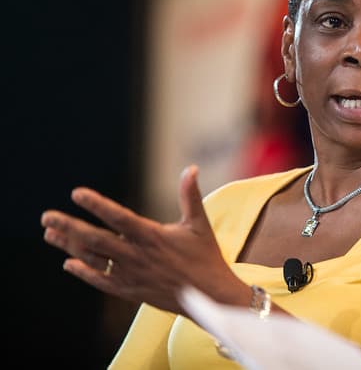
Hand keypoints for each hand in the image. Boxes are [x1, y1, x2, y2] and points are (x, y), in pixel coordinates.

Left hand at [41, 165, 247, 314]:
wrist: (209, 296)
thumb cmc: (205, 256)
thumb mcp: (199, 223)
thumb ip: (190, 195)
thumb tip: (192, 168)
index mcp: (152, 236)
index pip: (118, 216)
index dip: (96, 204)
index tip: (77, 194)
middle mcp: (137, 255)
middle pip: (95, 239)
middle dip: (69, 227)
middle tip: (47, 217)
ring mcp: (131, 274)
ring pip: (93, 259)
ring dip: (70, 246)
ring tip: (50, 234)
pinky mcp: (130, 290)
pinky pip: (101, 281)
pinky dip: (84, 272)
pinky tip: (69, 263)